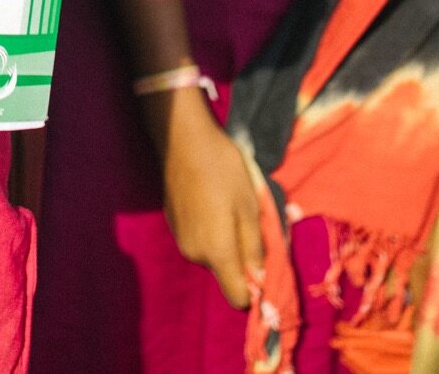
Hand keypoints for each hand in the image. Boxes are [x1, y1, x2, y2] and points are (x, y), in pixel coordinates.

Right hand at [157, 87, 264, 308]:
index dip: (255, 290)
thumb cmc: (223, 170)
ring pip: (213, 257)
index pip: (238, 298)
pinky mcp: (174, 226)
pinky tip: (211, 202)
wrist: (182, 140)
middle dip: (241, 259)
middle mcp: (194, 254)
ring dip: (225, 243)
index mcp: (216, 252)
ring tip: (229, 208)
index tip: (264, 266)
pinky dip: (210, 231)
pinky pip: (199, 242)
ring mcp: (181, 240)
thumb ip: (255, 247)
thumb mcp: (250, 206)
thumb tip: (261, 278)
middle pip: (226, 274)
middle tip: (250, 223)